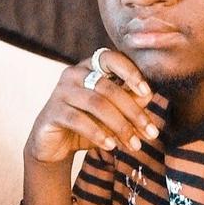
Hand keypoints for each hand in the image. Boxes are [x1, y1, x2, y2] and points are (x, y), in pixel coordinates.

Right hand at [25, 50, 158, 162]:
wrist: (55, 143)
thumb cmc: (88, 122)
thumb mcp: (112, 112)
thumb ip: (129, 102)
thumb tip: (149, 96)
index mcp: (89, 67)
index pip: (110, 58)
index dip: (130, 72)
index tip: (147, 93)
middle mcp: (74, 74)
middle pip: (108, 88)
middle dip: (133, 112)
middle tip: (151, 133)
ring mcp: (61, 92)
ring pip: (96, 104)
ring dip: (120, 126)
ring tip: (134, 145)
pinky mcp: (53, 112)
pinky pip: (78, 120)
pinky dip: (98, 133)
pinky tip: (111, 145)